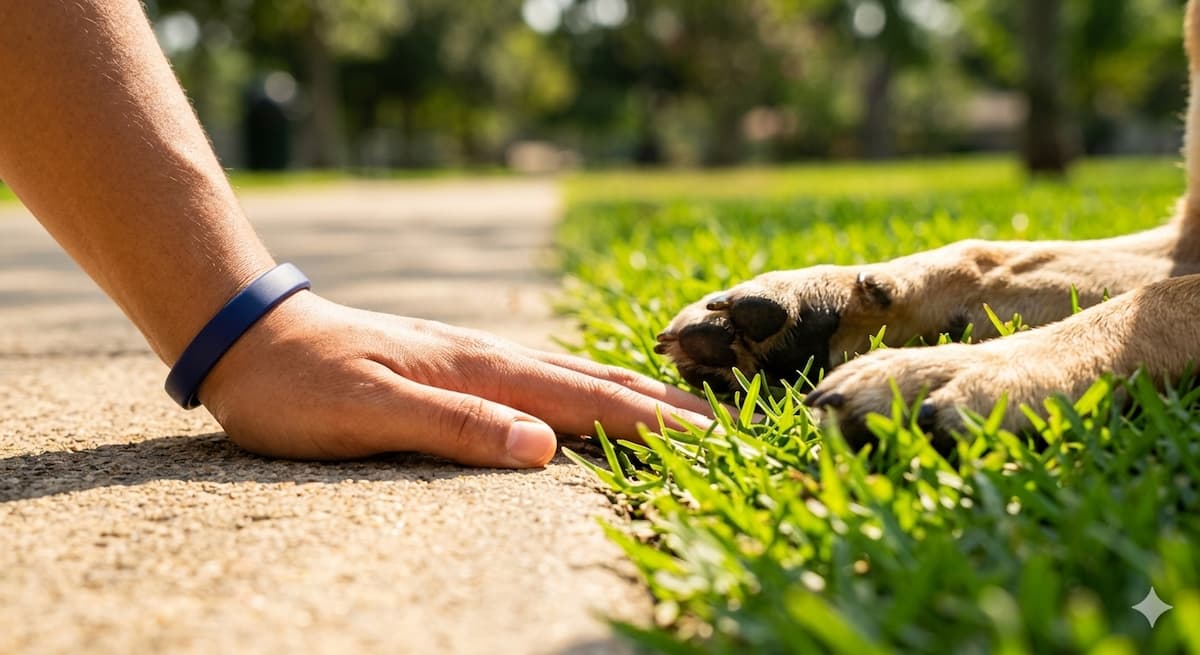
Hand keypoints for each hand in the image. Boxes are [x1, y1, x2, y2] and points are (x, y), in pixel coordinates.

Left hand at [198, 291, 713, 466]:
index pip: (581, 399)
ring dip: (628, 391)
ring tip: (674, 408)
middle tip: (717, 426)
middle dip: (657, 404)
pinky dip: (583, 388)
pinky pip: (539, 376)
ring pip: (569, 373)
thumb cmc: (298, 383)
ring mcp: (472, 355)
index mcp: (478, 369)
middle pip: (590, 379)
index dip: (646, 422)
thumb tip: (543, 448)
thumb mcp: (367, 413)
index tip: (705, 439)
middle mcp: (486, 356)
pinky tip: (584, 395)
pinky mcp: (454, 363)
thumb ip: (456, 427)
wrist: (249, 331)